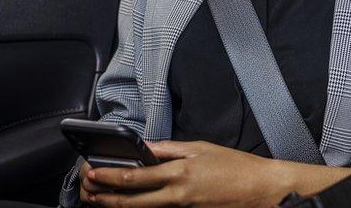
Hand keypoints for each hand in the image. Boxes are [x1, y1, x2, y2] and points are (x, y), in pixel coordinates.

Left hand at [83, 140, 286, 206]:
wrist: (261, 191)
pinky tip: (131, 204)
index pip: (136, 176)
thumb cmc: (235, 167)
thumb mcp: (200, 148)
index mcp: (179, 174)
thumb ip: (169, 149)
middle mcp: (177, 196)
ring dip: (119, 206)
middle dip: (106, 198)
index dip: (111, 176)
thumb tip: (145, 147)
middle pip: (132, 202)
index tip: (94, 173)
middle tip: (88, 192)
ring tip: (101, 201)